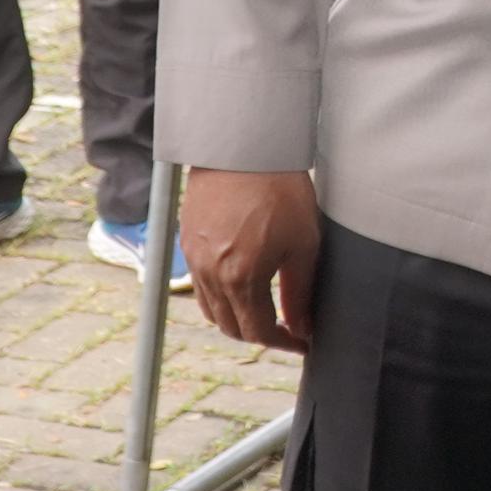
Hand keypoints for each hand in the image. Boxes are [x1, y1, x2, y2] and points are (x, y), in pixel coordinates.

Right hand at [186, 167, 321, 351]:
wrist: (243, 147)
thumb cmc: (278, 188)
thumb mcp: (303, 244)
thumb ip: (301, 293)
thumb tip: (302, 327)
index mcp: (240, 278)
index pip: (258, 332)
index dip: (284, 343)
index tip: (303, 343)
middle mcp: (210, 274)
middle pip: (230, 327)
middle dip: (260, 334)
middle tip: (287, 328)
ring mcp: (194, 258)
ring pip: (211, 310)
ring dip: (236, 318)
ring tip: (264, 308)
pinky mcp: (187, 242)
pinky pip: (199, 285)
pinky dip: (218, 296)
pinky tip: (240, 282)